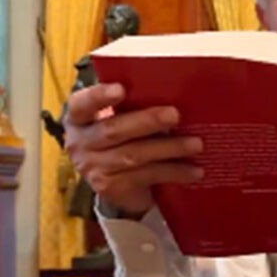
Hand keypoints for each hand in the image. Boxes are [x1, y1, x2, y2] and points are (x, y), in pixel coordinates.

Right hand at [63, 83, 203, 215]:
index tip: (121, 89)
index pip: (82, 104)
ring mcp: (94, 167)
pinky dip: (174, 172)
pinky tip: (195, 170)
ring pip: (134, 155)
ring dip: (169, 148)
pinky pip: (147, 176)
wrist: (118, 184)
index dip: (99, 96)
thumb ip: (135, 105)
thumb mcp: (123, 119)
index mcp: (80, 117)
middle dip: (147, 121)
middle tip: (175, 114)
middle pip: (113, 130)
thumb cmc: (125, 139)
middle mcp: (81, 142)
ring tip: (196, 144)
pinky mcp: (111, 187)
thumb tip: (177, 92)